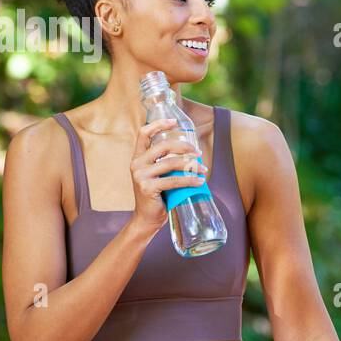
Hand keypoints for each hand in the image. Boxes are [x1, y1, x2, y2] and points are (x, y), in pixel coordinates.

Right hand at [129, 117, 207, 233]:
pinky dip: (190, 180)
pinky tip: (200, 182)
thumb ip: (165, 163)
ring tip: (204, 170)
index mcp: (137, 157)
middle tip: (198, 152)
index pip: (143, 133)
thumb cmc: (157, 196)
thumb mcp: (157, 175)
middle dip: (184, 146)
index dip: (158, 124)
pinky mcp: (148, 187)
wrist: (147, 218)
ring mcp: (141, 176)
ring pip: (171, 163)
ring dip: (192, 165)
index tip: (174, 121)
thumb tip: (192, 153)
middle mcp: (136, 164)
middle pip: (163, 146)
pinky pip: (174, 180)